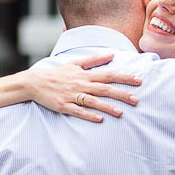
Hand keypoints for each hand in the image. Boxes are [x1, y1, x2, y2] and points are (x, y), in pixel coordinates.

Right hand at [26, 54, 140, 122]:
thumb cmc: (58, 73)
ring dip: (107, 107)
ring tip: (121, 113)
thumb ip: (94, 60)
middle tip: (136, 100)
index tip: (139, 80)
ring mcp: (72, 96)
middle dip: (121, 94)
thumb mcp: (75, 63)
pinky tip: (99, 119)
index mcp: (85, 75)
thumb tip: (112, 55)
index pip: (109, 75)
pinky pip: (78, 111)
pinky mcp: (64, 106)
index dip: (124, 77)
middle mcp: (81, 85)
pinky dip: (89, 115)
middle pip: (104, 89)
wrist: (35, 82)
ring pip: (92, 101)